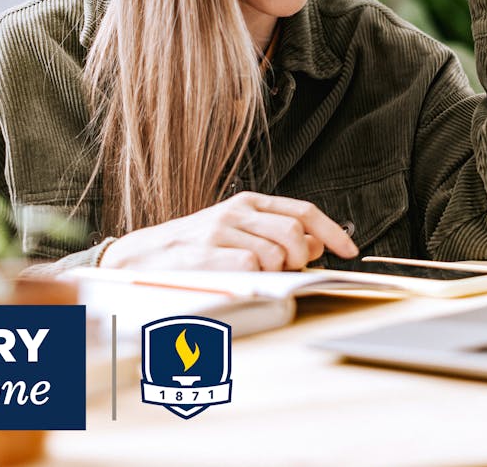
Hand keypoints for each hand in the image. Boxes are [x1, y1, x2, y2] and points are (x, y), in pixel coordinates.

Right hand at [97, 191, 358, 270]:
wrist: (137, 258)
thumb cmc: (191, 249)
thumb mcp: (235, 232)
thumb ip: (275, 234)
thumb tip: (318, 244)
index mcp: (248, 204)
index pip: (302, 212)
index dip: (332, 231)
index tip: (349, 251)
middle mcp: (236, 212)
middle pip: (296, 236)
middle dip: (301, 261)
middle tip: (286, 273)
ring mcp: (220, 233)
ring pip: (276, 256)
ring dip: (274, 275)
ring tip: (252, 278)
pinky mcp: (207, 255)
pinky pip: (251, 269)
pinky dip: (253, 281)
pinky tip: (236, 282)